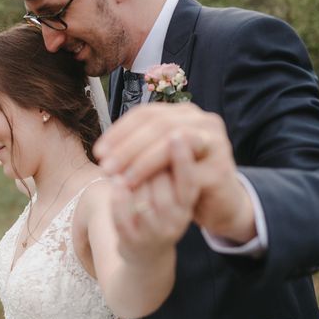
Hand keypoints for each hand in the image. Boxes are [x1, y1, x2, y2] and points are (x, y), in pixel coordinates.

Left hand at [94, 103, 255, 243]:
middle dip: (127, 146)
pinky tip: (138, 188)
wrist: (220, 204)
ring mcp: (215, 142)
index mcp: (185, 114)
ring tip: (118, 177)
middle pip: (157, 125)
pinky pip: (183, 170)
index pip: (146, 114)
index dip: (119, 131)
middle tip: (104, 166)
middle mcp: (203, 121)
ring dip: (140, 160)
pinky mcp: (219, 168)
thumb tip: (103, 149)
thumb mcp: (159, 158)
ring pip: (170, 142)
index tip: (98, 151)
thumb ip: (139, 147)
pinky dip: (158, 178)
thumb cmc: (181, 180)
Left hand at [110, 137, 197, 264]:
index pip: (189, 174)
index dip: (180, 155)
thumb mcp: (171, 186)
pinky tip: (114, 183)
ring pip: (147, 200)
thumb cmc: (158, 209)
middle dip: (144, 160)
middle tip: (126, 143)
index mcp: (188, 201)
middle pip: (165, 182)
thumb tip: (155, 122)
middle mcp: (177, 217)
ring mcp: (157, 232)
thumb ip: (166, 160)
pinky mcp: (135, 242)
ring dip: (130, 177)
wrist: (148, 255)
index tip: (171, 133)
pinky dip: (118, 199)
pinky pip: (125, 218)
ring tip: (115, 161)